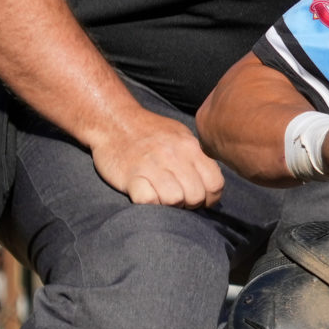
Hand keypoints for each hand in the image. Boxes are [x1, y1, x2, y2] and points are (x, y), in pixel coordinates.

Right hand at [92, 115, 225, 208]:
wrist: (113, 121)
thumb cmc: (151, 132)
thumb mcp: (182, 136)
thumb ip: (198, 157)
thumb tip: (213, 184)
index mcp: (190, 147)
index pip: (215, 183)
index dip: (211, 198)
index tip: (202, 200)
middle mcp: (173, 156)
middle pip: (195, 196)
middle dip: (190, 204)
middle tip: (180, 200)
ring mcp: (151, 166)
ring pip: (174, 200)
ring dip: (170, 206)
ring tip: (163, 197)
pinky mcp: (130, 176)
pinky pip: (148, 201)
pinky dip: (149, 204)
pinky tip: (147, 196)